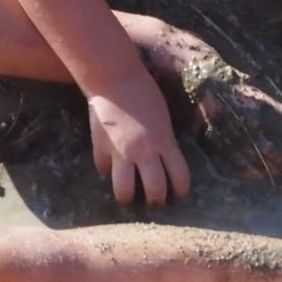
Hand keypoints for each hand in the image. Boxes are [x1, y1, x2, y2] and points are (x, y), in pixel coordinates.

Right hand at [88, 72, 190, 205]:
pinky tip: (111, 170)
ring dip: (129, 198)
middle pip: (154, 190)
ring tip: (129, 199)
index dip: (181, 190)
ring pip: (124, 189)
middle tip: (156, 203)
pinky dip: (108, 172)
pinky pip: (104, 169)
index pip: (179, 176)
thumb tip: (164, 159)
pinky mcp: (100, 148)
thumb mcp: (164, 119)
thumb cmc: (144, 92)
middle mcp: (144, 151)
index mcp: (165, 142)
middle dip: (157, 201)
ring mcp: (120, 152)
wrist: (113, 78)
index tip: (180, 196)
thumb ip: (165, 141)